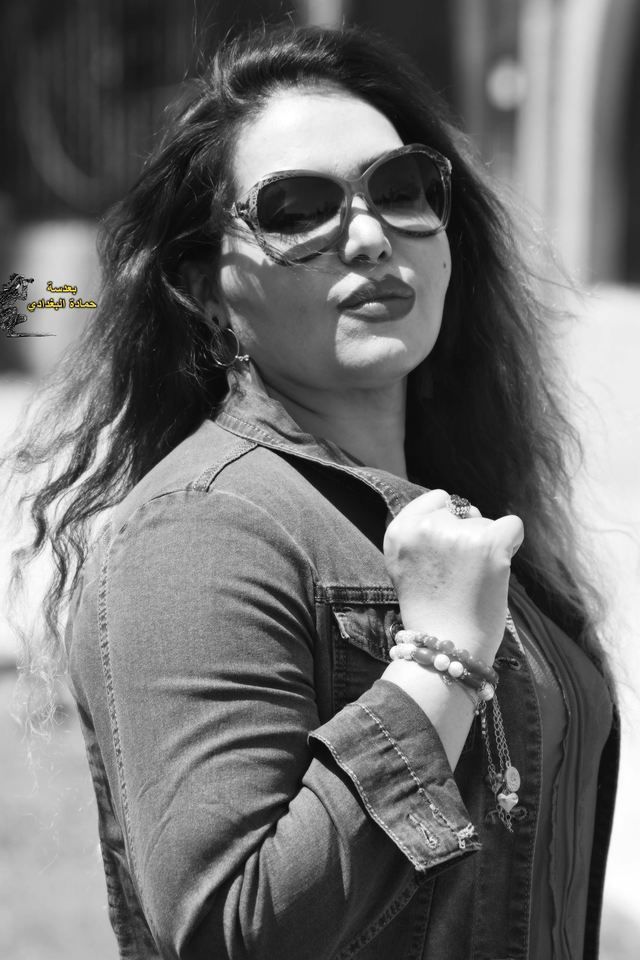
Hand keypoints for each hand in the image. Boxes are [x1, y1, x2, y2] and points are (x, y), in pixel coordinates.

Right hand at [383, 489, 523, 659]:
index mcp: (399, 531)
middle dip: (465, 533)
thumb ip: (417, 535)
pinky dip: (512, 542)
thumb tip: (449, 506)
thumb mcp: (404, 566)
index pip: (435, 500)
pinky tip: (499, 567)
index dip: (447, 523)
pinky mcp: (488, 543)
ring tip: (473, 581)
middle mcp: (425, 526)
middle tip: (459, 573)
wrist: (448, 649)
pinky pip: (512, 525)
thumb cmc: (430, 613)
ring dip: (484, 545)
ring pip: (484, 522)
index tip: (447, 551)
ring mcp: (457, 533)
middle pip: (461, 511)